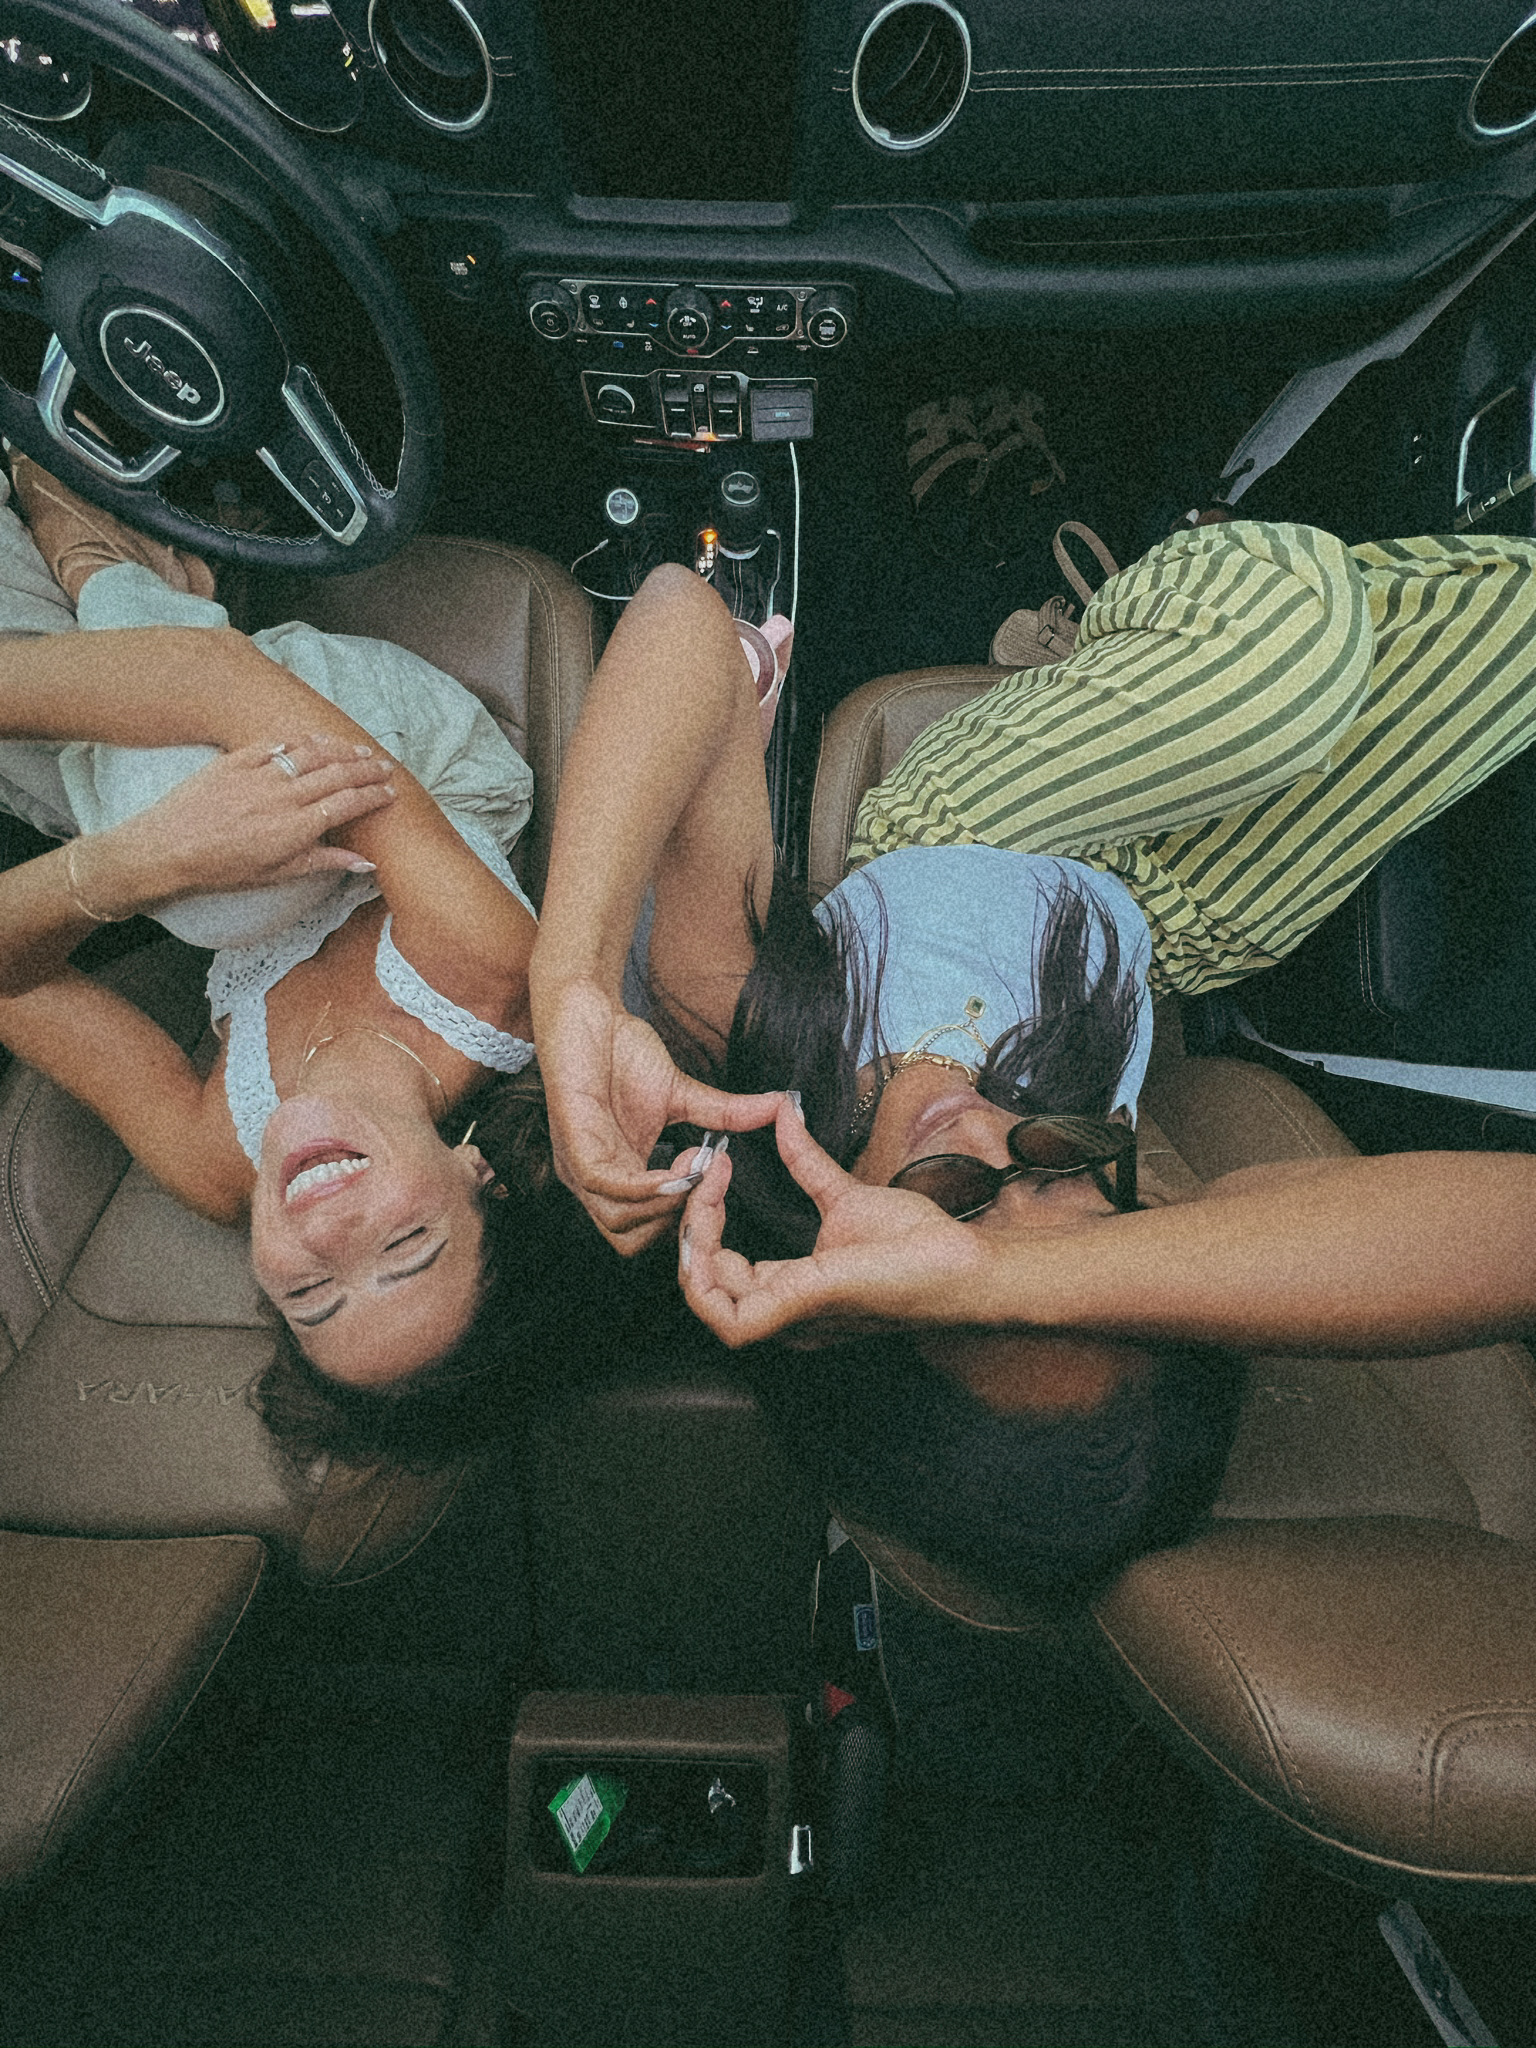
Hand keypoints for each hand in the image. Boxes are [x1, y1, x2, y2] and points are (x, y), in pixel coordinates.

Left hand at [83, 734, 395, 911]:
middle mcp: (283, 796)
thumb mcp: (276, 874)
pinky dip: (302, 739)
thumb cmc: (221, 869)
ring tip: (360, 750)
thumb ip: (323, 861)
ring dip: (341, 750)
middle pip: (337, 774)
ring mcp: (259, 774)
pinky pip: (277, 743)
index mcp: (296, 827)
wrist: (166, 849)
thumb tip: (365, 862)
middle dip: (367, 769)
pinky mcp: (235, 760)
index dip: (373, 795)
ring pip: (312, 753)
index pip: (347, 804)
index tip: (390, 792)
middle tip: (385, 767)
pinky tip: (317, 739)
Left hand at [535, 974, 784, 1252]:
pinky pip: (604, 1185)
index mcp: (613, 1176)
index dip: (683, 1217)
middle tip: (705, 1176)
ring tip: (695, 1165)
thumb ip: (723, 1114)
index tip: (714, 1179)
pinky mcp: (572, 1141)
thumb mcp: (682, 1093)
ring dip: (666, 1203)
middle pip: (629, 1240)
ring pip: (617, 1222)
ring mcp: (577, 1164)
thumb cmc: (621, 1051)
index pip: (644, 1231)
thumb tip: (781, 1108)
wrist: (587, 1008)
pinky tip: (678, 1166)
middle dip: (676, 1218)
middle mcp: (590, 1180)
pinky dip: (644, 1186)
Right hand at [680, 1097, 990, 1345]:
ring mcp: (788, 1318)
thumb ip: (805, 1162)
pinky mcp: (797, 1309)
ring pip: (703, 1298)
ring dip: (690, 1240)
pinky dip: (702, 1269)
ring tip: (703, 1190)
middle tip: (700, 1174)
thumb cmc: (919, 1243)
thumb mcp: (843, 1193)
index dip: (705, 1220)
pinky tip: (712, 1216)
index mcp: (789, 1292)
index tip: (714, 1168)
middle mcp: (781, 1313)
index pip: (721, 1268)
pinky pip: (723, 1316)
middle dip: (689, 1224)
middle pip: (703, 1281)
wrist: (961, 1259)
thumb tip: (784, 1114)